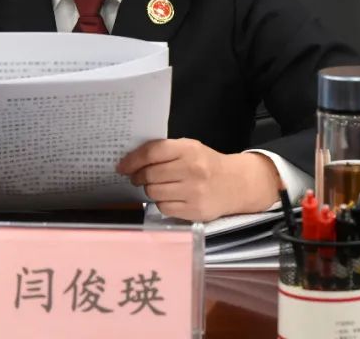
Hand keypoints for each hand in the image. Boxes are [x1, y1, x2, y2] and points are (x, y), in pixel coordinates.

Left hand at [117, 139, 280, 221]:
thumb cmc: (207, 165)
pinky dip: (162, 203)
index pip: (152, 152)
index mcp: (189, 149)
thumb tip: (132, 161)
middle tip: (137, 177)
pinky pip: (164, 208)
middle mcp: (192, 170)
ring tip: (158, 186)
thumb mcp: (190, 149)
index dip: (133, 160)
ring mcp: (194, 192)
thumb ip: (165, 151)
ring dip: (150, 190)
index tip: (122, 166)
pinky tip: (171, 197)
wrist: (236, 184)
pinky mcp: (195, 211)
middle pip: (150, 175)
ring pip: (154, 193)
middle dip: (139, 177)